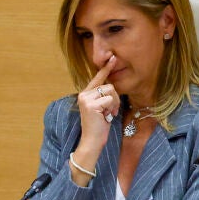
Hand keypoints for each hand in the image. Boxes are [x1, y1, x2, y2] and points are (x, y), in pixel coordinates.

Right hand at [72, 54, 120, 182]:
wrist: (91, 141)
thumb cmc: (98, 127)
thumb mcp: (102, 109)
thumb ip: (103, 97)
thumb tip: (112, 86)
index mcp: (85, 94)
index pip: (97, 78)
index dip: (106, 69)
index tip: (112, 58)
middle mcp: (83, 94)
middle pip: (109, 86)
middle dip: (115, 99)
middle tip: (111, 112)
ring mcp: (86, 99)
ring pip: (110, 91)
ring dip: (114, 104)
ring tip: (108, 114)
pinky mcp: (91, 104)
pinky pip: (109, 100)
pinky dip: (112, 109)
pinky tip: (106, 117)